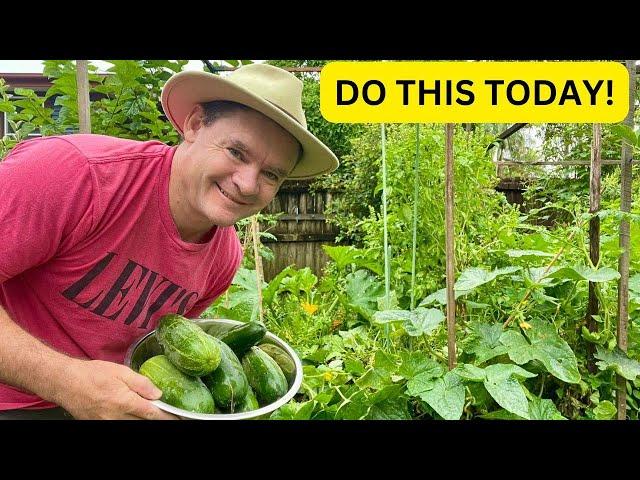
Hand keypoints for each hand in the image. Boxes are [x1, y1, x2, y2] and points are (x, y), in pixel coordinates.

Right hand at [55, 359, 178, 419]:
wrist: (65, 382)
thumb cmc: (91, 374)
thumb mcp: (120, 371)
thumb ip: (141, 383)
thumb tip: (158, 394)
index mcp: (123, 402)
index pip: (151, 414)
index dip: (166, 416)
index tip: (177, 417)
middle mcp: (115, 416)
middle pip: (142, 422)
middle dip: (155, 418)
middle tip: (167, 414)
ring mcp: (106, 422)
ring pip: (131, 424)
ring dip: (141, 418)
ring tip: (147, 410)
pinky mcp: (99, 424)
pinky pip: (119, 424)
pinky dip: (128, 419)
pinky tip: (132, 413)